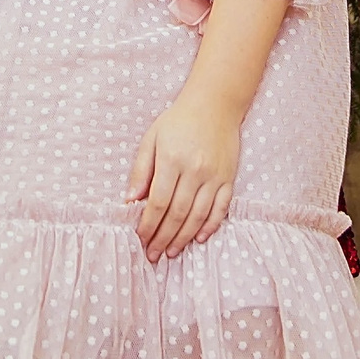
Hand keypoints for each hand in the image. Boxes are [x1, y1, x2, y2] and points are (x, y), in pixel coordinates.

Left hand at [126, 87, 240, 261]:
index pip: (158, 202)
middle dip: (163, 238)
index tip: (141, 238)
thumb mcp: (152, 138)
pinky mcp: (229, 178)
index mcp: (171, 160)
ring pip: (198, 216)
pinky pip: (221, 209)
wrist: (215, 104)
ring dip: (183, 238)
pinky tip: (198, 238)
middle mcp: (194, 171)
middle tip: (153, 255)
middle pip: (177, 214)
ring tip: (172, 252)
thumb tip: (131, 200)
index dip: (148, 225)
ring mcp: (214, 176)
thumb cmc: (178, 120)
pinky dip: (210, 226)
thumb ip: (141, 169)